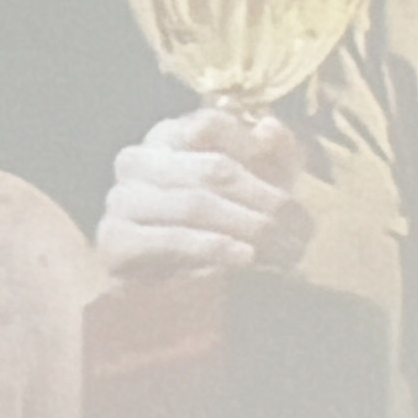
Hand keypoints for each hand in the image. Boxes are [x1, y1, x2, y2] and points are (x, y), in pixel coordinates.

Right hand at [95, 104, 309, 277]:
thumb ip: (270, 153)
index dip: (253, 149)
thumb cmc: (214, 228)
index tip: (290, 181)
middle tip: (301, 228)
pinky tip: (245, 258)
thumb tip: (269, 128)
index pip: (210, 124)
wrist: (164, 293)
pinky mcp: (116, 240)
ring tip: (282, 247)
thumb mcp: (254, 187)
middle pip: (211, 169)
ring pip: (195, 204)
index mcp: (167, 135)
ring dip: (247, 226)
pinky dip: (214, 248)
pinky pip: (172, 240)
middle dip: (265, 199)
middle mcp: (137, 159)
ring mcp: (121, 199)